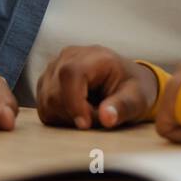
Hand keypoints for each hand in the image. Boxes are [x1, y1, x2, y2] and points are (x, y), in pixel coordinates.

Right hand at [35, 46, 158, 129]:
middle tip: (98, 118)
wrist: (125, 82)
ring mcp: (53, 68)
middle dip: (75, 114)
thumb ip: (123, 107)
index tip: (85, 124)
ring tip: (90, 113)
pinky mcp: (45, 83)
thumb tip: (106, 118)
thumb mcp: (137, 98)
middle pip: (55, 92)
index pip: (70, 74)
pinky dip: (60, 117)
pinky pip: (43, 107)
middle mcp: (68, 57)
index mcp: (93, 55)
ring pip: (47, 102)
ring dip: (67, 117)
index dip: (73, 102)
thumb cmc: (133, 88)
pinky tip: (77, 113)